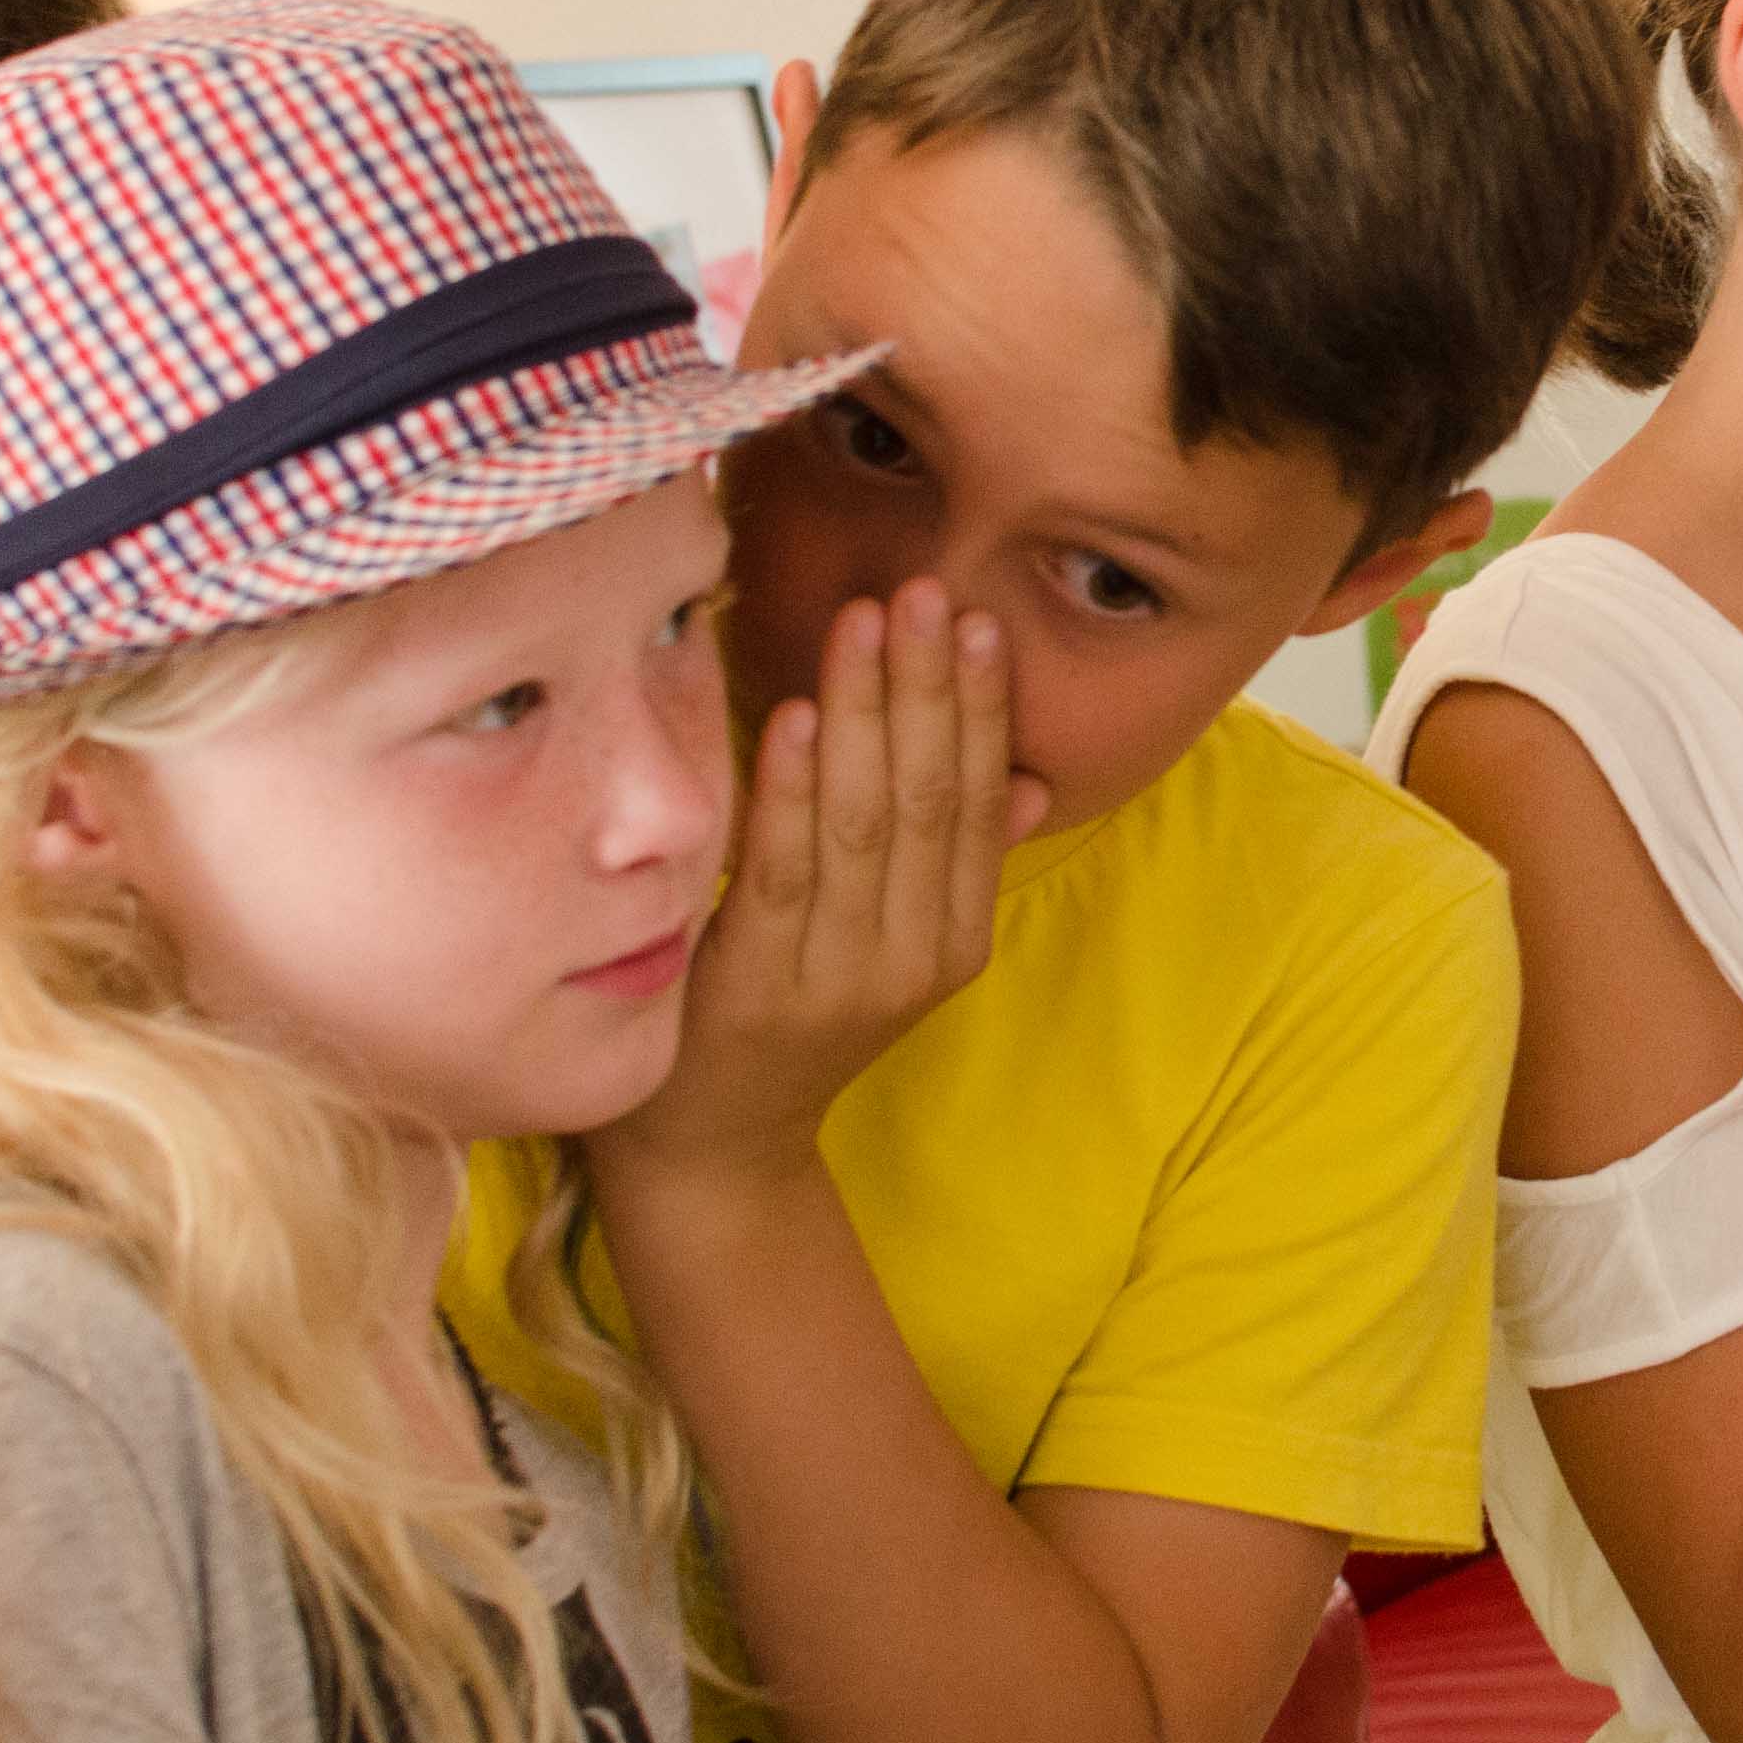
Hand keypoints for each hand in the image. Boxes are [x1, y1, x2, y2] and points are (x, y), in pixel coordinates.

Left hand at [610, 580, 1044, 1175]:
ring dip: (866, 712)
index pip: (974, 803)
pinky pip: (784, 869)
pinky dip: (792, 788)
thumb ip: (955, 865)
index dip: (980, 708)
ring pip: (864, 823)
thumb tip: (1027, 779)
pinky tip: (796, 713)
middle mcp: (909, 960)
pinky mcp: (758, 986)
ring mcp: (837, 977)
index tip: (977, 621)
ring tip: (867, 622)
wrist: (715, 1151)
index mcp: (951, 942)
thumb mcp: (893, 949)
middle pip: (928, 800)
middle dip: (929, 687)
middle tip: (924, 591)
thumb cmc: (790, 1026)